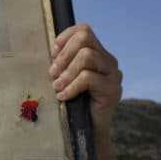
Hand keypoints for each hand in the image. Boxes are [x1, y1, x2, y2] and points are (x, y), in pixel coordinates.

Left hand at [50, 23, 122, 144]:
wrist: (87, 129)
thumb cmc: (72, 101)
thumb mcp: (64, 77)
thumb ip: (61, 62)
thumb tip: (46, 48)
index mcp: (97, 54)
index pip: (84, 30)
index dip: (65, 37)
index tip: (52, 54)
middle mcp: (108, 61)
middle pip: (85, 39)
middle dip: (63, 55)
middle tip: (52, 73)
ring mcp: (113, 74)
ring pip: (87, 57)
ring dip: (66, 72)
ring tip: (56, 86)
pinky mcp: (113, 89)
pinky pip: (88, 78)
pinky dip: (71, 86)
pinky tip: (63, 96)